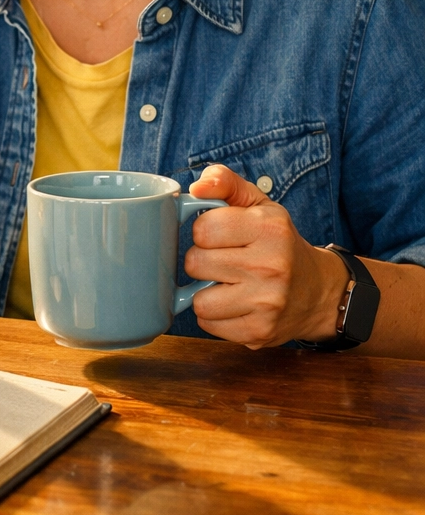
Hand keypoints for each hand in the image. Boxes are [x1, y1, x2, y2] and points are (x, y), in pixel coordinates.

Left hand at [185, 165, 347, 348]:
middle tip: (223, 260)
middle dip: (202, 260)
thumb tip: (195, 188)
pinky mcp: (260, 332)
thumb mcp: (258, 204)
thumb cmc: (279, 242)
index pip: (202, 228)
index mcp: (270, 228)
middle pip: (195, 263)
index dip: (204, 230)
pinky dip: (214, 315)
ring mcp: (267, 303)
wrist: (320, 292)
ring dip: (204, 291)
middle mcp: (271, 266)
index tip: (219, 234)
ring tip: (226, 283)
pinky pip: (208, 324)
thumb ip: (224, 182)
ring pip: (198, 300)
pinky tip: (232, 304)